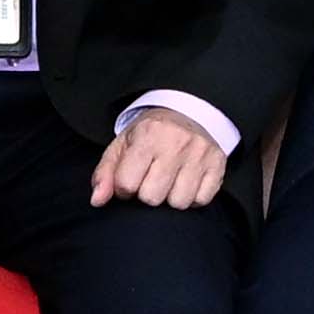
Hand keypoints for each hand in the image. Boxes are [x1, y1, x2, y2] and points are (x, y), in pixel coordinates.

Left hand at [90, 105, 229, 210]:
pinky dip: (192, 197)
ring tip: (168, 181)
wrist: (190, 110)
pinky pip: (201, 200)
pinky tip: (186, 182)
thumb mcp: (122, 144)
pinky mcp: (217, 165)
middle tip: (150, 179)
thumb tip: (96, 201)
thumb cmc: (151, 133)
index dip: (124, 187)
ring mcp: (200, 155)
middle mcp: (175, 144)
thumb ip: (105, 173)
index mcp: (147, 136)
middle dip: (147, 194)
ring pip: (179, 202)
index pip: (126, 184)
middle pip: (152, 197)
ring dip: (170, 197)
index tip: (130, 178)